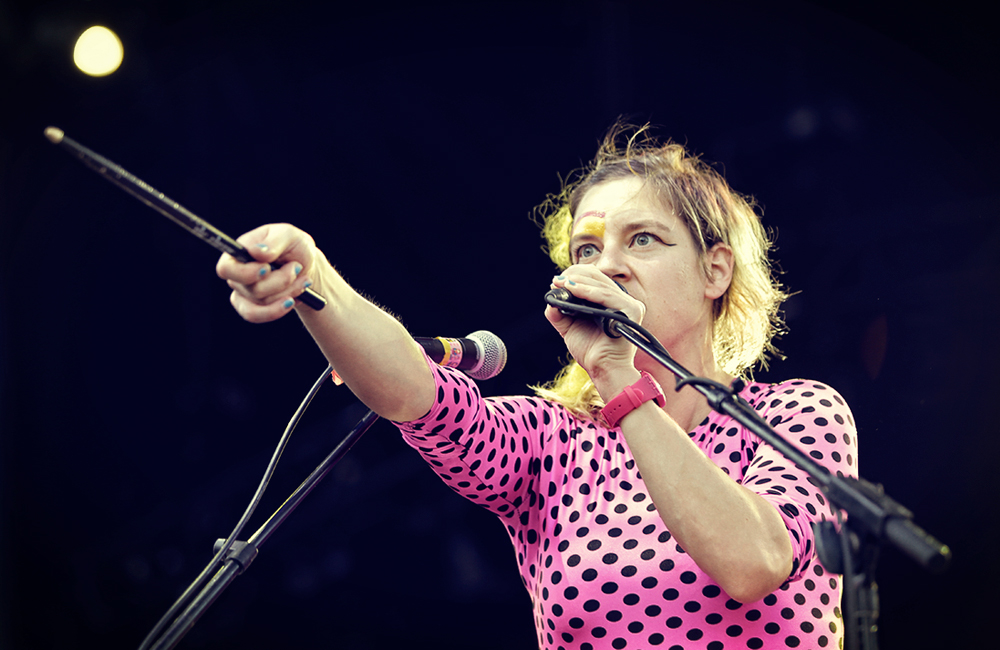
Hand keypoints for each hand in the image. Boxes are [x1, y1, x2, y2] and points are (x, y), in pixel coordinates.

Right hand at [216, 223, 321, 322]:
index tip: (267, 268)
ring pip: (262, 302)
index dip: (244, 273)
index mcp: (240, 252)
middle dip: (280, 280)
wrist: (307, 268)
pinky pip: (258, 316)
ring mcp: (244, 292)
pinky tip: (291, 301)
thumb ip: (274, 241)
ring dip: (288, 291)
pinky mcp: (252, 307)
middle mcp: (238, 273)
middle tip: (296, 267)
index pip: (226, 268)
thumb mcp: (289, 235)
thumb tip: (256, 252)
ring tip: (303, 279)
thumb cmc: (294, 246)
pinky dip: (278, 309)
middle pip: (252, 288)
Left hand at [544, 265, 644, 382]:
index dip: (575, 275)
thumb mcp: (569, 327)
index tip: (557, 280)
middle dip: (574, 276)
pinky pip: (606, 296)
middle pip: (598, 277)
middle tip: (556, 280)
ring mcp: (630, 304)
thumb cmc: (590, 352)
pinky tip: (572, 289)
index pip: (595, 278)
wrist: (603, 369)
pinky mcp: (631, 310)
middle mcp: (622, 300)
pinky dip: (588, 291)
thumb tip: (551, 298)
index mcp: (611, 301)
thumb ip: (560, 312)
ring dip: (578, 282)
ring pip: (601, 285)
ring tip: (561, 283)